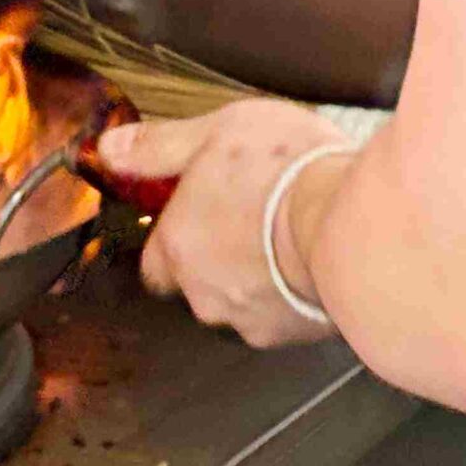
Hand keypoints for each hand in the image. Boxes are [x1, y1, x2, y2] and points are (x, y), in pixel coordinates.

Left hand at [99, 100, 352, 348]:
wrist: (355, 225)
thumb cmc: (286, 171)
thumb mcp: (217, 132)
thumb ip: (160, 146)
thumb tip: (110, 148)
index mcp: (178, 246)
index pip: (155, 261)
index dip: (176, 238)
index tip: (202, 213)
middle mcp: (205, 293)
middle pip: (198, 284)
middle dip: (219, 259)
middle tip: (255, 218)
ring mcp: (251, 320)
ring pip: (242, 302)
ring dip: (258, 277)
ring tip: (292, 236)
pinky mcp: (296, 334)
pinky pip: (286, 314)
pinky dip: (295, 293)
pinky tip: (318, 258)